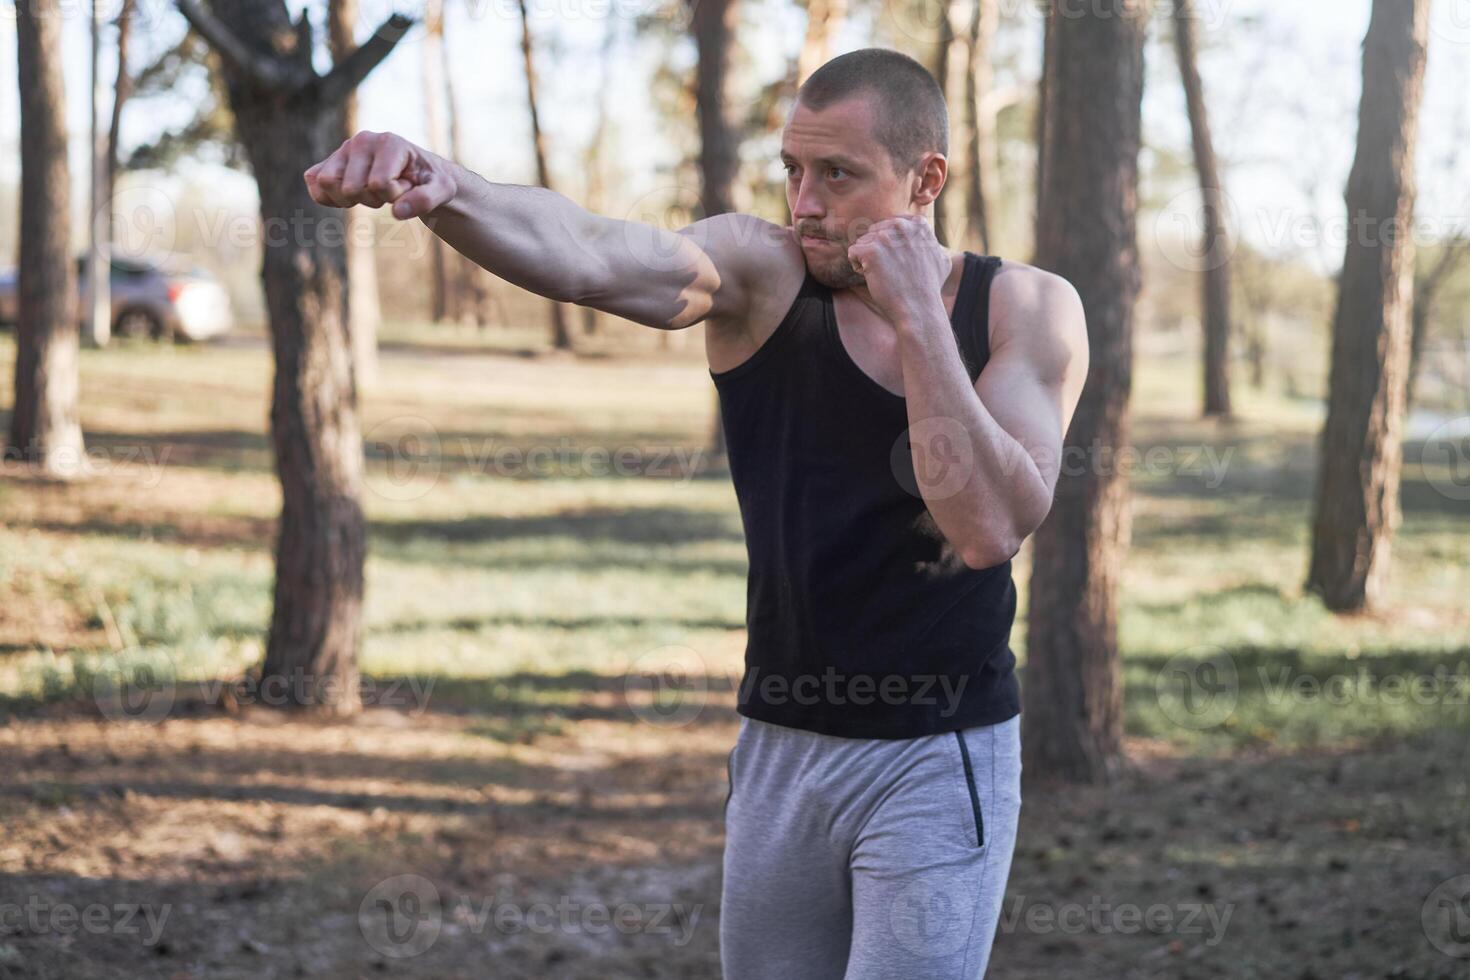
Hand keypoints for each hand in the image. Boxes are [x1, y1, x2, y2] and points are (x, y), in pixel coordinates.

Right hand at [304, 131, 456, 219]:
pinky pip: (313, 183)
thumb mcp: (443, 191)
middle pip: (349, 187)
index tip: (406, 187)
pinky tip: (349, 198)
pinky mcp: (329, 162)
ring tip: (371, 192)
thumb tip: (398, 212)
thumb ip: (426, 200)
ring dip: (350, 200)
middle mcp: (362, 140)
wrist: (421, 175)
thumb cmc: (432, 181)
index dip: (394, 196)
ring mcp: (343, 150)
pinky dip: (328, 198)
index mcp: (389, 142)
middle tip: (389, 192)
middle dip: (372, 200)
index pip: (378, 183)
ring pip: (326, 183)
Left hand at [845, 215, 950, 324]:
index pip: (891, 226)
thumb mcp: (940, 258)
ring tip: (884, 275)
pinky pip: (853, 252)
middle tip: (892, 270)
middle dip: (878, 251)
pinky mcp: (871, 251)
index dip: (892, 246)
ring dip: (868, 260)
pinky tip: (872, 277)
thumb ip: (930, 242)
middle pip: (875, 232)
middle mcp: (902, 226)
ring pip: (863, 243)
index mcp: (918, 224)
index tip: (902, 262)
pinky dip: (858, 266)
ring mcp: (885, 237)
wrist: (919, 308)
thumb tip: (927, 236)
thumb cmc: (929, 288)